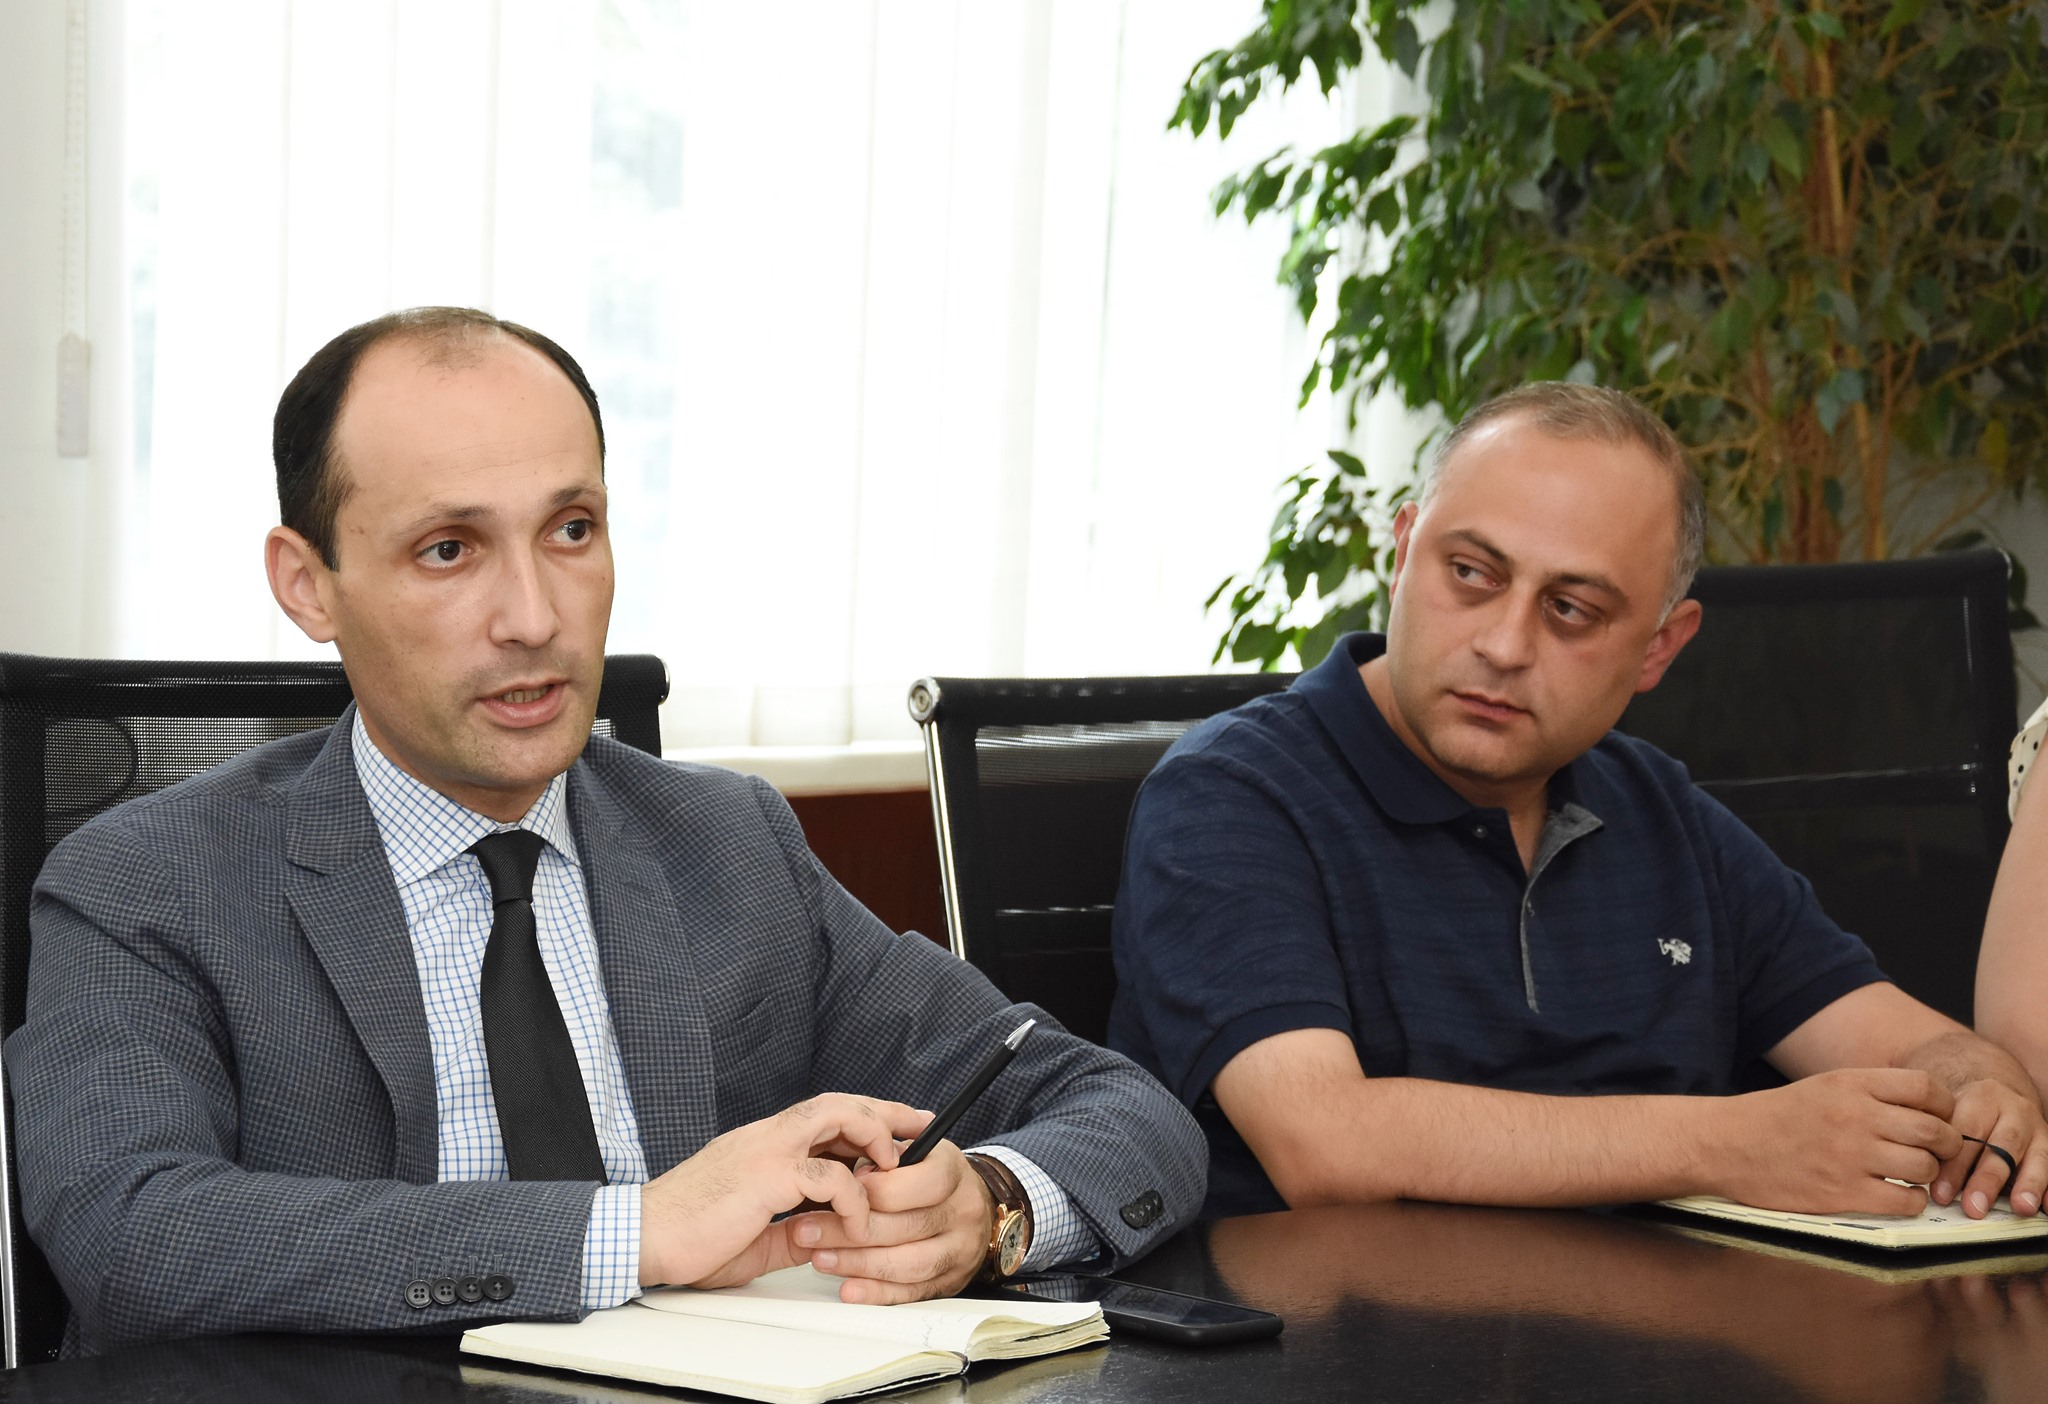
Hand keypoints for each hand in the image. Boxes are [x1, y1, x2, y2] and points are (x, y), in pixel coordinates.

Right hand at [638, 1094, 929, 1288]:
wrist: (642, 1237)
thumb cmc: (687, 1237)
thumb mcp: (751, 1236)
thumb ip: (788, 1229)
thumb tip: (819, 1234)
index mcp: (761, 1145)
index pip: (821, 1116)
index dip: (862, 1116)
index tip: (895, 1126)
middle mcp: (766, 1136)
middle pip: (837, 1102)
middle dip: (883, 1111)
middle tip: (919, 1125)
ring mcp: (766, 1150)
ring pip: (834, 1116)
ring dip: (872, 1135)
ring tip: (892, 1166)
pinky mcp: (765, 1175)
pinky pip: (826, 1175)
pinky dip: (850, 1196)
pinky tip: (856, 1219)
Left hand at [790, 1139, 994, 1304]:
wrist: (969, 1204)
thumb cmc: (929, 1174)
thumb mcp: (913, 1150)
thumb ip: (882, 1155)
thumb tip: (843, 1171)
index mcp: (953, 1171)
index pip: (917, 1184)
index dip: (873, 1189)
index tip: (839, 1188)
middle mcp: (962, 1211)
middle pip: (905, 1227)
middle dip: (849, 1231)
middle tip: (806, 1230)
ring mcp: (959, 1250)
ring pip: (907, 1264)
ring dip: (857, 1264)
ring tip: (818, 1258)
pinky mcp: (949, 1281)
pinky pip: (911, 1292)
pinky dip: (876, 1293)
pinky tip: (848, 1289)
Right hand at [1712, 1068, 1962, 1214]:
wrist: (1728, 1145)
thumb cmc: (1778, 1118)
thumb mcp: (1823, 1087)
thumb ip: (1871, 1093)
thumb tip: (1928, 1110)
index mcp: (1850, 1084)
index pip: (1926, 1088)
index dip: (1945, 1106)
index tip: (1940, 1119)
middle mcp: (1855, 1116)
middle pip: (1935, 1131)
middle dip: (1946, 1146)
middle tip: (1935, 1153)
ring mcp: (1851, 1156)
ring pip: (1925, 1168)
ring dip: (1926, 1175)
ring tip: (1910, 1176)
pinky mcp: (1844, 1193)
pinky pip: (1905, 1201)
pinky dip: (1910, 1202)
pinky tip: (1894, 1194)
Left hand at [1930, 1078, 2047, 1217]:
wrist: (1995, 1090)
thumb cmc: (1962, 1110)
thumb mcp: (1946, 1110)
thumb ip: (1934, 1137)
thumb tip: (1913, 1174)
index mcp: (1979, 1098)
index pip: (1965, 1132)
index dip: (1952, 1166)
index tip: (1940, 1194)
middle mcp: (2012, 1110)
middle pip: (2001, 1146)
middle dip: (1987, 1180)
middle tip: (1974, 1208)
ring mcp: (2035, 1128)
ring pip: (2036, 1156)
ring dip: (2028, 1184)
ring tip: (2021, 1208)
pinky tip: (2046, 1207)